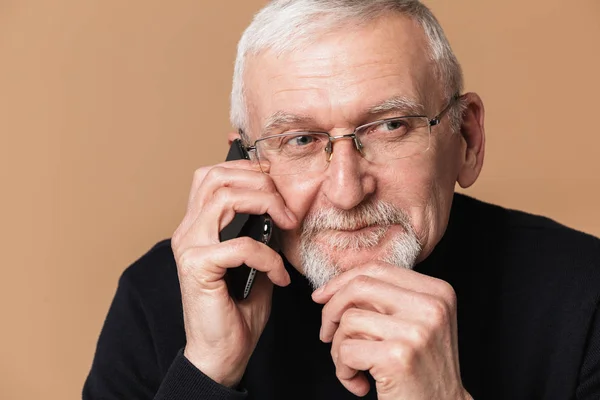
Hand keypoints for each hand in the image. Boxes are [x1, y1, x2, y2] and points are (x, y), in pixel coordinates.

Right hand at [171, 159, 296, 387]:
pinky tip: (279, 277)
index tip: (278, 186)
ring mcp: (189, 247)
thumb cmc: (238, 309)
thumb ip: (259, 232)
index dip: (248, 170)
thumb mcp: (254, 261)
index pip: (213, 175)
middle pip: (217, 176)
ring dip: (265, 204)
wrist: (222, 353)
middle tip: (286, 208)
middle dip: (260, 182)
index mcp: (198, 226)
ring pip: (225, 198)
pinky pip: (242, 246)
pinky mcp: (197, 268)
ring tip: (287, 225)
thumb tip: (280, 210)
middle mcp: (188, 231)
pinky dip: (269, 257)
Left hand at [311, 263, 470, 399]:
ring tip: (353, 368)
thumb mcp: (415, 322)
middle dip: (331, 309)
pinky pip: (348, 350)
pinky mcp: (399, 356)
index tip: (321, 296)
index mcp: (437, 291)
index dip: (341, 280)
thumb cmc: (420, 370)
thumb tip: (330, 288)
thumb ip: (384, 299)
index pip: (377, 268)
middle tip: (326, 334)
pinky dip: (344, 370)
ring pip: (348, 320)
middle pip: (358, 287)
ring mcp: (417, 330)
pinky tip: (360, 384)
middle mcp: (431, 306)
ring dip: (339, 349)